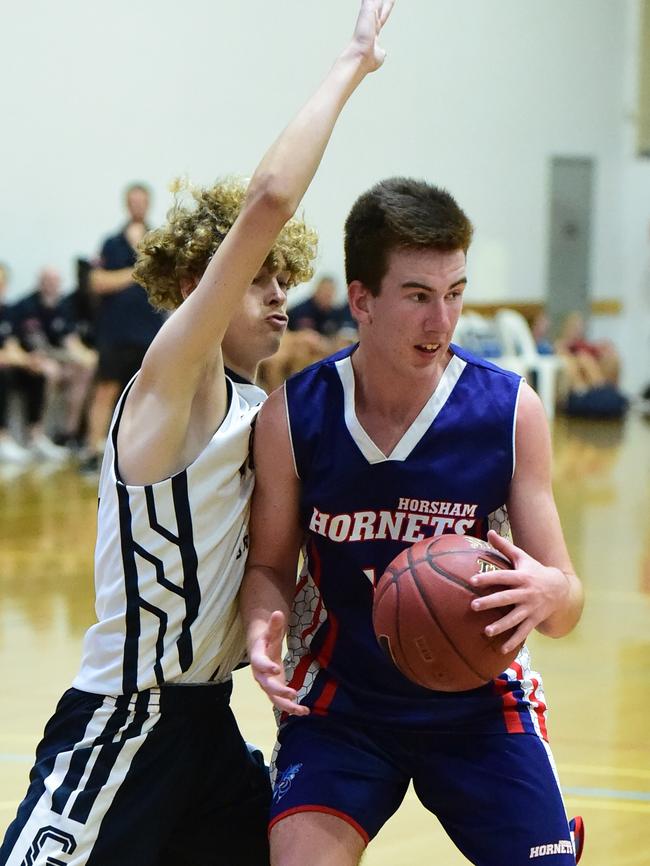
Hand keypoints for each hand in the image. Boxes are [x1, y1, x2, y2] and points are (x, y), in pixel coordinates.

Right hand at [249, 611, 308, 715]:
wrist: (260, 651)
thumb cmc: (266, 640)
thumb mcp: (271, 632)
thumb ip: (274, 625)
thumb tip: (277, 612)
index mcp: (257, 658)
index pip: (259, 663)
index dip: (266, 666)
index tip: (276, 668)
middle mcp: (260, 675)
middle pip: (266, 685)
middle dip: (278, 691)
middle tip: (292, 693)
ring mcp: (267, 685)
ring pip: (274, 699)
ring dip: (286, 705)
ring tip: (301, 710)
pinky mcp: (275, 691)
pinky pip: (281, 702)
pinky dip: (292, 708)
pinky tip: (305, 712)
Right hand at [349, 0, 395, 72]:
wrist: (360, 58)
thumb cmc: (367, 60)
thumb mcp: (379, 56)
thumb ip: (381, 52)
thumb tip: (383, 52)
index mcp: (374, 30)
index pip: (383, 14)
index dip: (388, 6)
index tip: (391, 0)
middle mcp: (372, 19)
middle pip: (382, 2)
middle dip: (387, 0)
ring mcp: (370, 13)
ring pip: (378, 0)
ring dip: (387, 0)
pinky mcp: (368, 8)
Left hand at [469, 530, 570, 653]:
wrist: (560, 590)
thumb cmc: (535, 571)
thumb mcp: (523, 557)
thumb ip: (505, 546)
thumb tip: (489, 531)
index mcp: (521, 577)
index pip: (503, 577)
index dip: (488, 578)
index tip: (472, 581)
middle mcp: (526, 593)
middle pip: (506, 598)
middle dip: (490, 603)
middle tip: (473, 606)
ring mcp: (530, 608)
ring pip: (514, 619)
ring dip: (501, 626)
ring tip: (486, 632)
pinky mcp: (534, 620)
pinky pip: (523, 632)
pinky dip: (513, 641)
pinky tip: (501, 649)